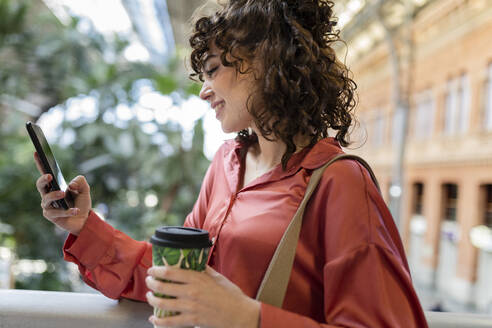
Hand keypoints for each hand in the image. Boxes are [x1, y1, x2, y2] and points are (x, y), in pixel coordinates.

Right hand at [34, 152, 91, 234]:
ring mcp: (48, 206)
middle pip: (40, 185)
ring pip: (46, 200)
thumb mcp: (85, 190)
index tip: (37, 153)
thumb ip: (81, 182)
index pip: (46, 174)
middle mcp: (48, 195)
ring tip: (63, 194)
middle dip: (43, 180)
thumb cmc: (81, 203)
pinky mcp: (52, 216)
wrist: (85, 220)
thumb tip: (70, 184)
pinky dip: (67, 211)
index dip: (40, 163)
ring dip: (54, 195)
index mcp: (55, 186)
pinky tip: (75, 210)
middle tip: (50, 176)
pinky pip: (57, 213)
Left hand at [145, 266, 259, 327]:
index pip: (170, 272)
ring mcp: (190, 307)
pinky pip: (170, 322)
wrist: (240, 314)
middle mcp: (191, 291)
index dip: (157, 270)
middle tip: (149, 281)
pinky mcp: (192, 320)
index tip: (152, 269)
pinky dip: (159, 321)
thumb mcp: (218, 277)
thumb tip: (195, 262)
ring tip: (149, 297)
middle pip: (163, 286)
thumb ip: (204, 270)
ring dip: (152, 300)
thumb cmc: (231, 295)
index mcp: (197, 278)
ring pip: (163, 303)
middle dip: (151, 283)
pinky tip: (153, 319)